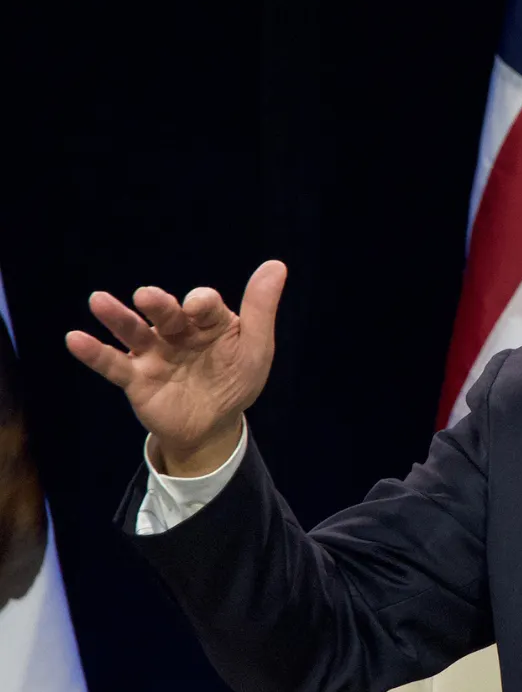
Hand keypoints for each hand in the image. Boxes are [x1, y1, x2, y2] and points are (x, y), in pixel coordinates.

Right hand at [64, 261, 286, 476]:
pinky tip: (76, 339)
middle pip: (165, 314)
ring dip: (117, 317)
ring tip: (99, 300)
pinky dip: (95, 353)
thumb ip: (260, 309)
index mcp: (208, 321)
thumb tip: (276, 265)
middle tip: (146, 296)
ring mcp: (154, 353)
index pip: (203, 305)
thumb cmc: (236, 380)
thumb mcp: (255, 348)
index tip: (196, 305)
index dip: (200, 303)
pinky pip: (113, 364)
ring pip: (134, 332)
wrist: (214, 426)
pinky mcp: (136, 378)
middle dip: (157, 304)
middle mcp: (177, 331)